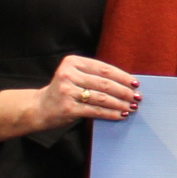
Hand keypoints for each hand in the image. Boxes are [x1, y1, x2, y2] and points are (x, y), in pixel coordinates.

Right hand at [0, 55, 140, 138]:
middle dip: (124, 91)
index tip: (135, 83)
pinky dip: (111, 113)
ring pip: (101, 97)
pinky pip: (95, 111)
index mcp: (72, 62)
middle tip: (137, 97)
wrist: (39, 108)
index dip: (122, 76)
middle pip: (104, 83)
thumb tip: (126, 83)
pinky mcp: (68, 108)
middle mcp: (68, 74)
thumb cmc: (64, 91)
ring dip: (120, 103)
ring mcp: (67, 91)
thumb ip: (94, 76)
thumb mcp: (75, 76)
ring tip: (132, 107)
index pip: (103, 68)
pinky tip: (121, 115)